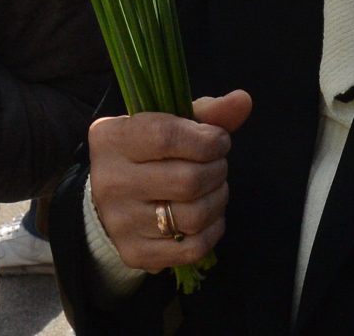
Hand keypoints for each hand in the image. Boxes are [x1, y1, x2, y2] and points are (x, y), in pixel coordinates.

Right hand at [87, 91, 250, 271]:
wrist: (111, 201)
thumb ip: (205, 113)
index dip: (206, 139)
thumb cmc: (146, 153)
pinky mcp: (135, 252)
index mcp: (111, 138)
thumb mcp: (167, 123)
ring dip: (218, 198)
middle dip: (217, 170)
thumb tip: (243, 100)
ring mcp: (120, 222)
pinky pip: (193, 247)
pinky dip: (213, 230)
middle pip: (187, 180)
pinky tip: (209, 216)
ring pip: (194, 216)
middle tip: (217, 164)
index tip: (219, 140)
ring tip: (215, 187)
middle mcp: (110, 181)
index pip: (166, 137)